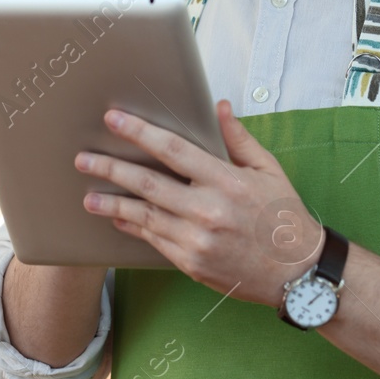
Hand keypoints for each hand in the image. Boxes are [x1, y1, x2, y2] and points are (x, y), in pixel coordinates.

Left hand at [74, 99, 325, 306]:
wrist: (297, 272)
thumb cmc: (284, 216)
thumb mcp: (269, 171)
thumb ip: (239, 139)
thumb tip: (219, 106)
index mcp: (227, 181)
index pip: (174, 150)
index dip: (141, 133)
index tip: (114, 120)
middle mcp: (208, 210)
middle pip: (148, 184)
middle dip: (111, 169)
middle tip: (83, 159)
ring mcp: (197, 240)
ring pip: (144, 216)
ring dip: (112, 203)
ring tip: (88, 196)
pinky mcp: (192, 264)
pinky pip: (154, 241)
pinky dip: (133, 227)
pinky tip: (118, 216)